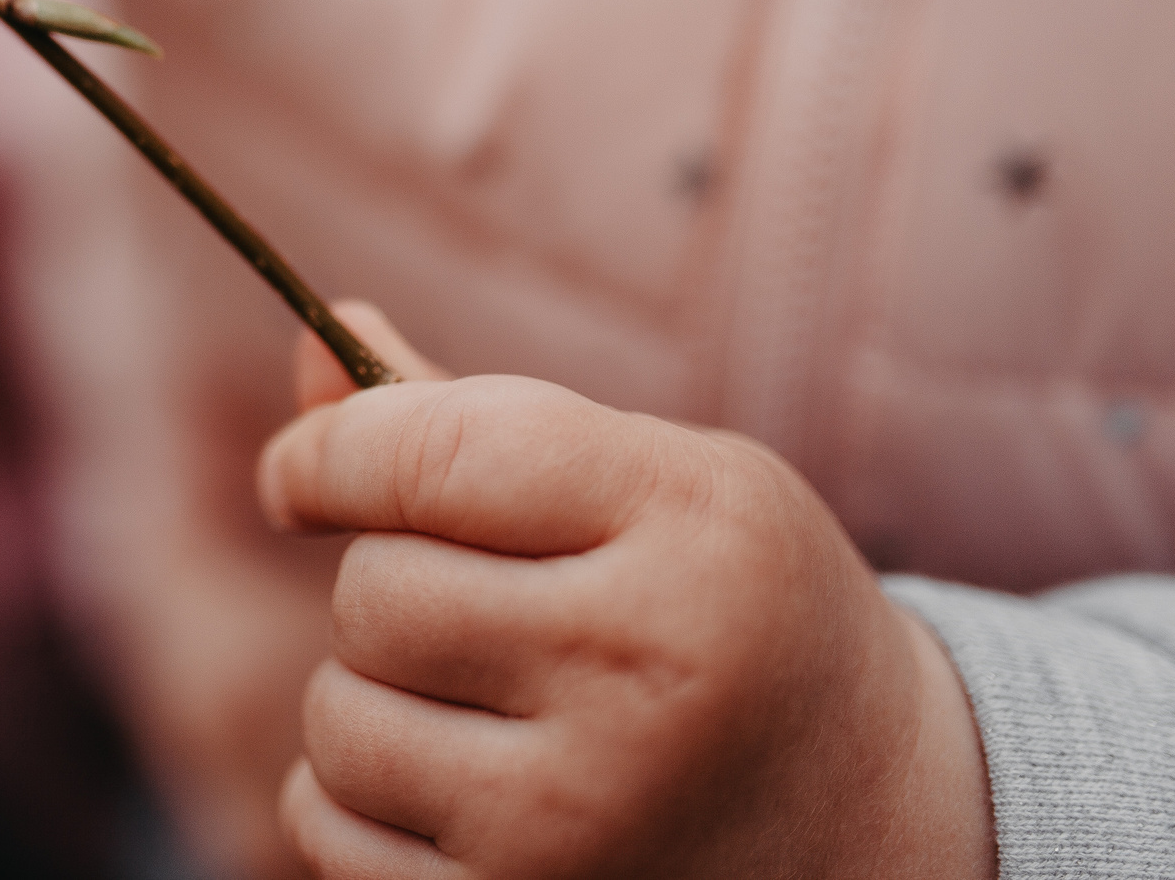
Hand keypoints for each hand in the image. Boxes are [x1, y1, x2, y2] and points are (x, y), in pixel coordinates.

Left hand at [258, 344, 994, 878]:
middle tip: (483, 609)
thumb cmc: (732, 612)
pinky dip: (356, 799)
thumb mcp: (655, 482)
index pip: (431, 453)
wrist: (872, 823)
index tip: (302, 472)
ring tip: (484, 703)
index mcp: (690, 526)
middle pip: (372, 591)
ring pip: (337, 717)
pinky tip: (461, 789)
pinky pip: (324, 826)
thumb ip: (474, 421)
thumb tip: (316, 349)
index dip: (328, 451)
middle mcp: (641, 675)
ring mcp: (580, 819)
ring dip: (372, 698)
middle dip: (390, 583)